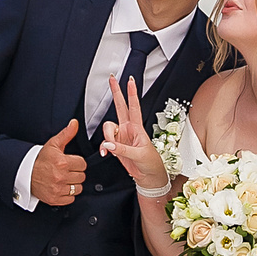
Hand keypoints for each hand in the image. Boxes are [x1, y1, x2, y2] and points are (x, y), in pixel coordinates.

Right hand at [32, 120, 87, 205]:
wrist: (25, 173)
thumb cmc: (40, 160)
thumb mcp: (53, 144)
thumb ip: (66, 134)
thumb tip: (75, 123)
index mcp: (62, 162)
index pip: (83, 164)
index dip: (77, 163)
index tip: (70, 163)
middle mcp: (60, 176)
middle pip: (82, 176)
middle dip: (76, 173)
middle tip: (67, 171)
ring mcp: (58, 189)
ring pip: (78, 188)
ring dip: (73, 184)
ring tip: (65, 179)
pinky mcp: (55, 199)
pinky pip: (71, 199)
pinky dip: (68, 194)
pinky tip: (62, 187)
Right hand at [99, 75, 169, 189]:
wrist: (149, 176)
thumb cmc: (151, 163)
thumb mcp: (140, 155)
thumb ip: (123, 149)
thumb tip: (109, 145)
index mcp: (137, 128)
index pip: (134, 107)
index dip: (131, 93)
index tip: (129, 81)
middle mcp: (129, 129)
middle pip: (120, 107)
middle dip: (116, 93)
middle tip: (112, 79)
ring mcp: (121, 137)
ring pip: (108, 128)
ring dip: (107, 137)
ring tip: (111, 148)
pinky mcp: (116, 146)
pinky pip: (105, 142)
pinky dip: (104, 148)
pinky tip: (107, 152)